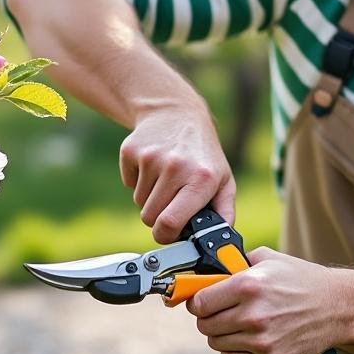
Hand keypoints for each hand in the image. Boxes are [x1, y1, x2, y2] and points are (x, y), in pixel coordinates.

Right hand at [119, 103, 234, 242]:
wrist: (176, 112)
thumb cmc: (202, 153)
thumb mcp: (223, 179)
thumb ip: (225, 212)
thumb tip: (222, 241)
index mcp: (201, 179)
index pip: (170, 222)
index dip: (166, 235)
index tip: (168, 233)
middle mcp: (176, 167)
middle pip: (149, 217)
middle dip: (158, 216)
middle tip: (171, 201)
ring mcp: (151, 157)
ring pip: (139, 202)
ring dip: (150, 197)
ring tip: (165, 179)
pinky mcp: (131, 150)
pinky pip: (128, 184)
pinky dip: (138, 181)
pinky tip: (152, 166)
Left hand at [187, 247, 345, 353]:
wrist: (337, 307)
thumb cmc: (302, 280)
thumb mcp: (270, 259)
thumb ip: (237, 262)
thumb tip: (209, 270)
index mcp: (248, 285)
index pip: (200, 302)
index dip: (198, 301)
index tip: (202, 301)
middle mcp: (252, 314)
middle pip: (205, 325)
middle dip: (208, 317)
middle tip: (219, 312)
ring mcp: (261, 341)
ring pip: (216, 343)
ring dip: (221, 334)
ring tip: (235, 324)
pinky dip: (232, 350)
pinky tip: (244, 339)